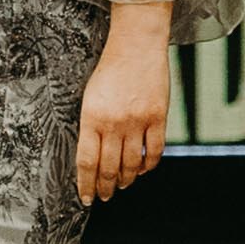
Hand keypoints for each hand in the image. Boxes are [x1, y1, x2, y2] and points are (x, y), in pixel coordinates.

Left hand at [75, 0, 169, 204]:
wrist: (136, 46)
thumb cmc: (110, 70)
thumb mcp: (90, 97)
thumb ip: (91, 126)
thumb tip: (93, 156)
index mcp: (92, 118)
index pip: (86, 162)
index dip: (86, 185)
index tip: (86, 198)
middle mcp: (114, 123)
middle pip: (109, 168)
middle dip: (106, 188)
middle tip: (105, 196)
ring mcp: (138, 121)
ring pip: (132, 164)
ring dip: (127, 180)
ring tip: (123, 185)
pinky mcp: (158, 117)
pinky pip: (154, 151)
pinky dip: (148, 166)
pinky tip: (143, 169)